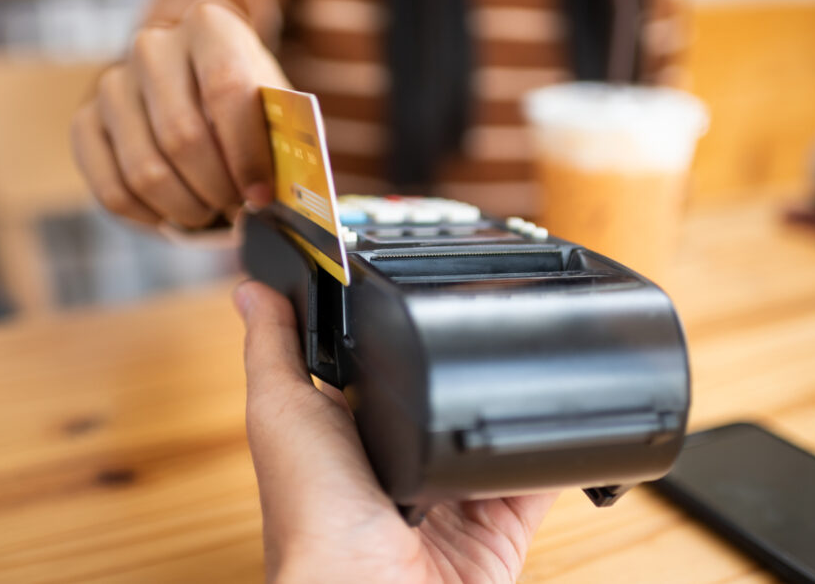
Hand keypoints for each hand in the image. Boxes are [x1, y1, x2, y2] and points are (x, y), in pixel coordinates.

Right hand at [71, 2, 287, 228]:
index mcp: (209, 26)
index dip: (246, 154)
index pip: (226, 90)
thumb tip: (271, 196)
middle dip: (217, 189)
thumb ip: (279, 142)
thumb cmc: (247, 107)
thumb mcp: (273, 110)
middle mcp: (152, 46)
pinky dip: (150, 217)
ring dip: (186, 209)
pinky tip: (174, 215)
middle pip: (182, 136)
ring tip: (211, 213)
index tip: (261, 196)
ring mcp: (112, 83)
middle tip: (237, 211)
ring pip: (145, 171)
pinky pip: (112, 190)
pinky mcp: (85, 122)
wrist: (197, 91)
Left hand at [234, 281, 557, 582]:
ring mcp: (450, 498)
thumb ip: (276, 348)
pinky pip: (536, 480)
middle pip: (442, 402)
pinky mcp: (498, 525)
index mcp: (348, 436)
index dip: (397, 340)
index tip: (418, 294)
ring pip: (493, 436)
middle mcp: (398, 467)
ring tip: (530, 359)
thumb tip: (253, 289)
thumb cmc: (311, 516)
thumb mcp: (281, 411)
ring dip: (511, 406)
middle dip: (463, 370)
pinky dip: (553, 454)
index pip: (378, 374)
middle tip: (490, 319)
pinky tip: (561, 419)